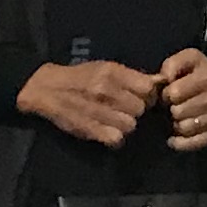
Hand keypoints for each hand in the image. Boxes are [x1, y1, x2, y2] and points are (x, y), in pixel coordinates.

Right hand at [15, 58, 157, 147]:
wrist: (47, 88)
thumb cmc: (80, 77)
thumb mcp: (105, 67)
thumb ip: (131, 76)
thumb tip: (159, 82)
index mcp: (112, 72)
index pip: (148, 88)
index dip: (148, 95)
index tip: (141, 97)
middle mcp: (106, 90)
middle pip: (140, 109)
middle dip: (135, 111)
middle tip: (125, 110)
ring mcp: (97, 111)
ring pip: (130, 125)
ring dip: (125, 125)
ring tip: (115, 120)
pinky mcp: (89, 129)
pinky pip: (116, 139)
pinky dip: (115, 138)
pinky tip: (108, 131)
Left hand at [154, 47, 206, 152]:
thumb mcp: (191, 59)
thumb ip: (173, 65)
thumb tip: (161, 81)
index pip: (174, 93)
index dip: (166, 95)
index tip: (170, 95)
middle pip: (178, 112)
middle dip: (172, 110)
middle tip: (175, 107)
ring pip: (184, 128)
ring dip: (176, 125)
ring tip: (179, 119)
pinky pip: (194, 143)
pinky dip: (180, 143)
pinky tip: (174, 139)